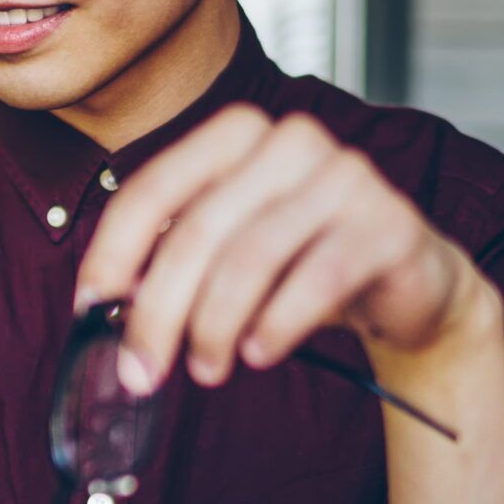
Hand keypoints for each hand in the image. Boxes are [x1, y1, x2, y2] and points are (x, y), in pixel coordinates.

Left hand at [72, 104, 493, 394]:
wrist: (412, 283)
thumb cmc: (306, 262)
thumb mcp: (230, 250)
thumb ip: (173, 257)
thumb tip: (106, 302)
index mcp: (238, 134)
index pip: (154, 188)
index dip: (113, 250)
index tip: (90, 304)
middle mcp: (291, 142)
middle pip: (197, 231)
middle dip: (158, 310)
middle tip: (141, 367)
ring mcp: (347, 177)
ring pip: (251, 258)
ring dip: (214, 326)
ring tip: (205, 368)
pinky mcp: (390, 224)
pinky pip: (316, 279)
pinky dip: (277, 324)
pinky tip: (258, 353)